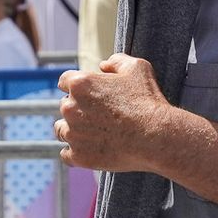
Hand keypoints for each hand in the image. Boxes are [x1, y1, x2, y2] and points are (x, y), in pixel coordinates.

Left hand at [56, 54, 175, 172]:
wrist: (156, 137)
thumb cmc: (147, 101)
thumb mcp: (137, 68)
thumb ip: (116, 61)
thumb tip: (103, 66)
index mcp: (80, 84)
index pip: (64, 81)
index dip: (77, 87)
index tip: (89, 94)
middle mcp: (70, 107)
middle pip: (65, 106)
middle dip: (78, 109)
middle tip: (99, 116)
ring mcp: (72, 133)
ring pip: (62, 130)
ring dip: (73, 130)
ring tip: (93, 133)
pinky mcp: (78, 156)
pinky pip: (66, 154)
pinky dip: (76, 152)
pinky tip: (89, 150)